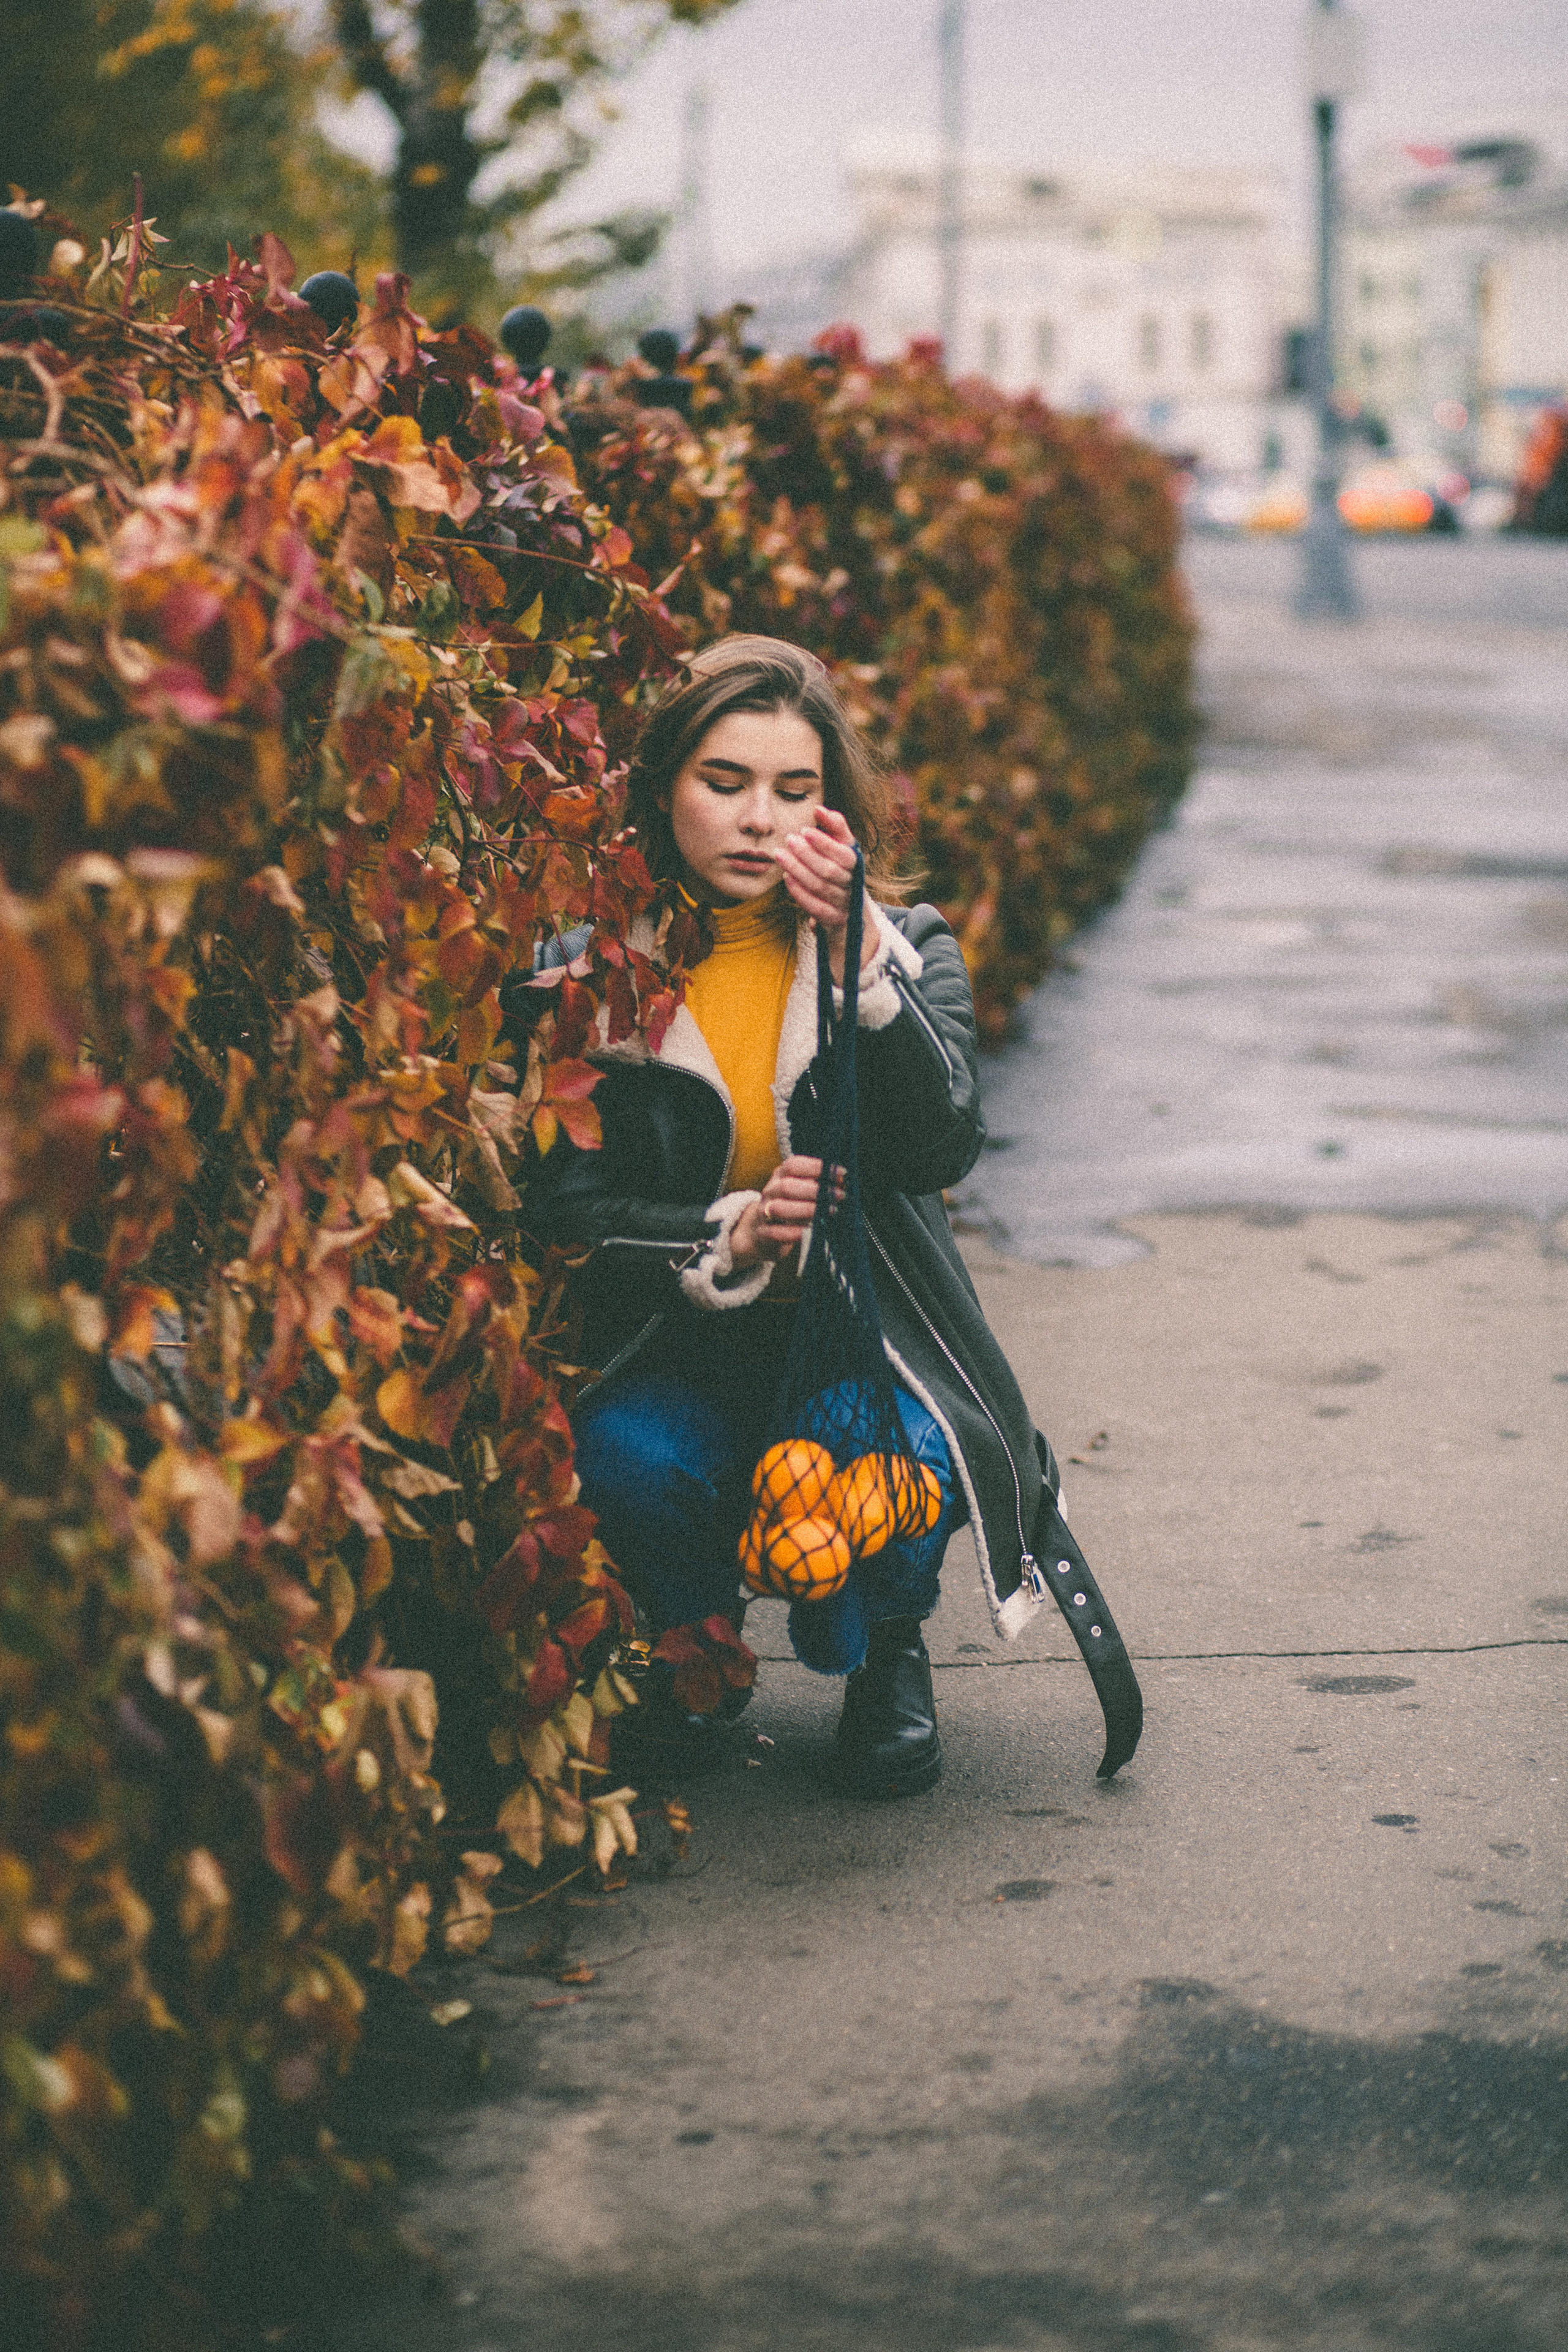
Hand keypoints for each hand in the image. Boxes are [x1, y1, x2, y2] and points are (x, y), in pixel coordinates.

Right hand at [728, 1155, 844, 1269]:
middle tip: (839, 1195)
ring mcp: (763, 1213)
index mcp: (779, 1177)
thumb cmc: (788, 1208)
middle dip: (815, 1190)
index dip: (817, 1167)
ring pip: (779, 1208)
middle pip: (787, 1186)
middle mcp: (770, 1192)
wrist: (757, 1232)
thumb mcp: (799, 1193)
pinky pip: (776, 1233)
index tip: (841, 1173)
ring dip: (807, 1210)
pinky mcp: (762, 1234)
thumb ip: (816, 1186)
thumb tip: (842, 1181)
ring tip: (829, 1212)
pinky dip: (794, 1232)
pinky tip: (811, 1232)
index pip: (793, 1165)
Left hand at [774, 807, 879, 984]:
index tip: (805, 830)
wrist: (851, 912)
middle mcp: (853, 885)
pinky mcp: (832, 920)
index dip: (825, 843)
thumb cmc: (842, 871)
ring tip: (780, 854)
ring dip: (798, 870)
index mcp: (857, 865)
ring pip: (820, 887)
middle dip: (807, 854)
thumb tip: (818, 808)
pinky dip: (799, 892)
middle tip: (789, 839)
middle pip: (830, 871)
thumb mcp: (843, 848)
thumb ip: (835, 827)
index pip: (845, 854)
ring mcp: (843, 904)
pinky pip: (815, 907)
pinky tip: (786, 877)